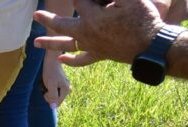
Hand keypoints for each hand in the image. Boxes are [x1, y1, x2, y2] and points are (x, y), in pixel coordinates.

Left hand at [34, 0, 164, 66]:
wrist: (151, 45)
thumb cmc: (143, 19)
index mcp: (92, 17)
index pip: (79, 1)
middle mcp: (86, 32)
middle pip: (61, 24)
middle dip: (48, 18)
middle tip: (35, 14)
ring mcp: (91, 45)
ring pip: (66, 44)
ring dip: (50, 43)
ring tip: (35, 43)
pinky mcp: (99, 55)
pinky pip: (81, 60)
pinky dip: (71, 60)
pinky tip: (61, 60)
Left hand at [41, 55, 71, 106]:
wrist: (52, 60)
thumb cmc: (50, 72)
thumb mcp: (50, 85)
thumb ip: (53, 96)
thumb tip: (53, 107)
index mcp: (67, 90)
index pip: (56, 103)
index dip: (49, 99)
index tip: (46, 90)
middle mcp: (68, 89)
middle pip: (55, 100)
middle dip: (49, 95)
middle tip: (46, 86)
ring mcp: (65, 86)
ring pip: (54, 95)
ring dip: (48, 91)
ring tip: (47, 83)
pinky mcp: (61, 84)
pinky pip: (54, 91)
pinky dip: (49, 88)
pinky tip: (48, 82)